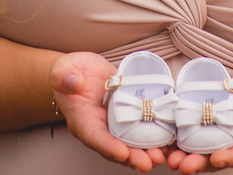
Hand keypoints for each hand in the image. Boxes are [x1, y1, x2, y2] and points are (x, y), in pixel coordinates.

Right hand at [50, 52, 168, 172]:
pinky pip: (142, 128)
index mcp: (82, 120)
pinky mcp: (130, 115)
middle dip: (133, 157)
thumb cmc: (69, 72)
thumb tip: (74, 84)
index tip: (122, 153)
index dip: (108, 146)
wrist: (82, 72)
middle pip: (117, 147)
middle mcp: (101, 128)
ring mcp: (116, 124)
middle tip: (149, 162)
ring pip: (132, 142)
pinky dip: (155, 136)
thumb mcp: (62, 70)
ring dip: (147, 151)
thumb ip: (64, 77)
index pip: (94, 136)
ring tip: (162, 155)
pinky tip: (170, 140)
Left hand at [166, 65, 232, 173]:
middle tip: (183, 165)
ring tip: (169, 158)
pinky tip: (164, 140)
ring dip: (185, 155)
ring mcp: (221, 131)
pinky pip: (194, 131)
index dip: (231, 158)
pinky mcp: (209, 120)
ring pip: (202, 148)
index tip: (217, 158)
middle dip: (200, 163)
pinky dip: (179, 137)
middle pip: (218, 157)